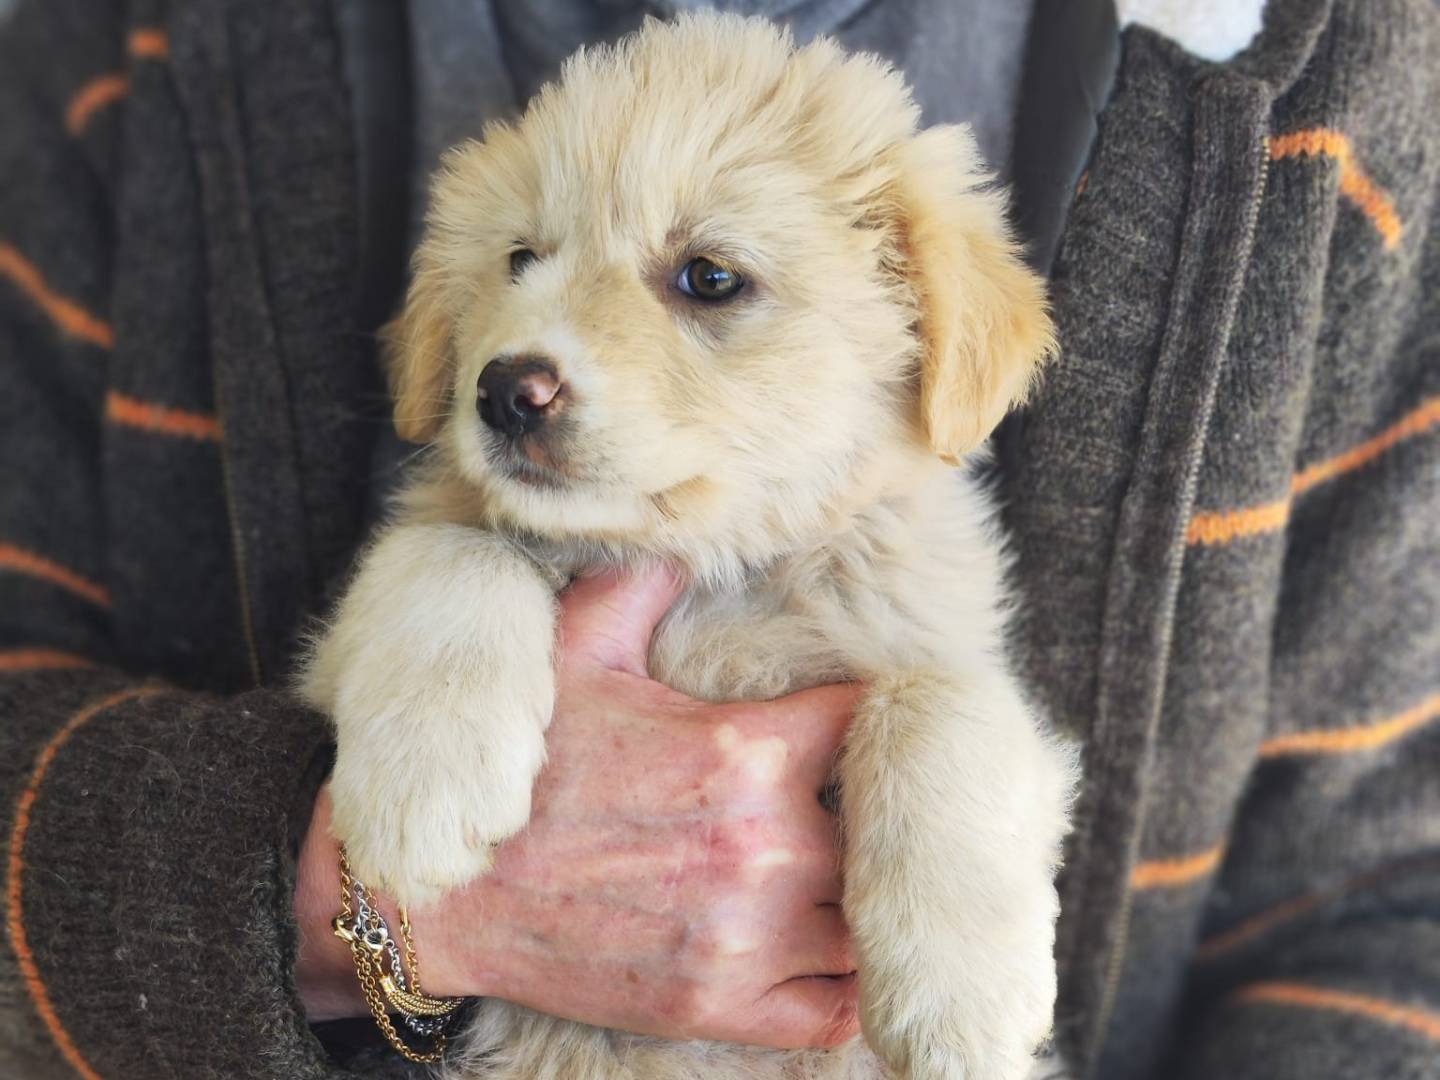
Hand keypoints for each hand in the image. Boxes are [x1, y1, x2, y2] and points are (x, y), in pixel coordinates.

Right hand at [296, 567, 861, 1049]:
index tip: (862, 717)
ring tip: (842, 872)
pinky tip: (833, 951)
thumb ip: (640, 587)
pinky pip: (837, 1008)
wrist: (437, 894)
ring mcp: (748, 937)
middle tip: (847, 798)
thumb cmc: (518, 770)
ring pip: (870, 918)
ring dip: (864, 894)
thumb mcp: (574, 654)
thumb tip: (681, 535)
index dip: (871, 715)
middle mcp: (764, 847)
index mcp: (742, 751)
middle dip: (869, 810)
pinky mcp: (722, 1006)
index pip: (867, 724)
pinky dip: (849, 984)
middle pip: (882, 826)